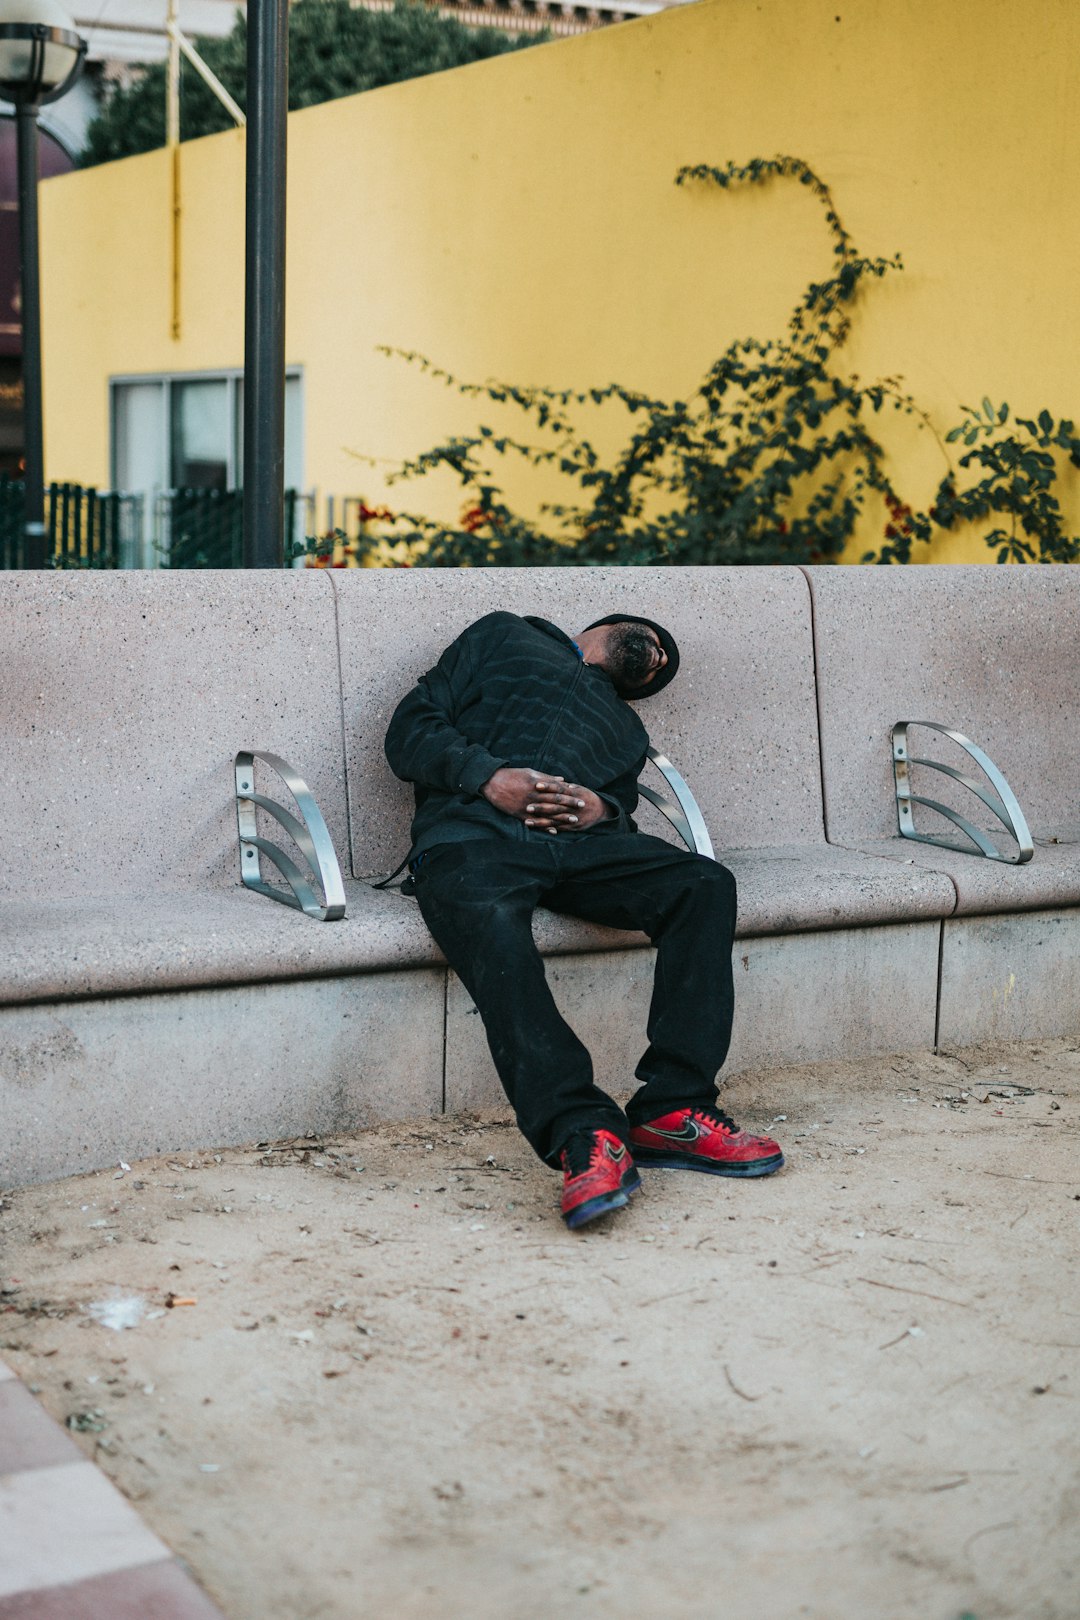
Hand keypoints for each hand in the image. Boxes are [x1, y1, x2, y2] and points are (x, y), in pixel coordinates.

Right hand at [480, 769, 612, 833]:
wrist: (492, 782)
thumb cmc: (512, 775)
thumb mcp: (530, 772)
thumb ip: (547, 777)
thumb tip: (562, 780)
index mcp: (538, 784)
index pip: (558, 790)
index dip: (570, 795)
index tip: (580, 797)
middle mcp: (534, 796)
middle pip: (556, 802)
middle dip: (570, 806)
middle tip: (582, 809)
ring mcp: (527, 806)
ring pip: (548, 813)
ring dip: (562, 818)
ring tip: (573, 821)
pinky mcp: (520, 814)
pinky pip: (535, 822)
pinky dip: (545, 827)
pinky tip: (555, 831)